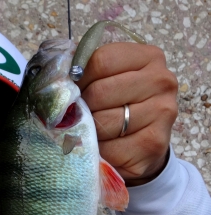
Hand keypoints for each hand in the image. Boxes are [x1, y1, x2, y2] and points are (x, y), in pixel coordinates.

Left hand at [76, 42, 177, 185]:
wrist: (145, 147)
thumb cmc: (121, 109)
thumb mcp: (109, 81)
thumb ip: (88, 71)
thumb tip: (57, 74)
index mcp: (149, 57)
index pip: (101, 60)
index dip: (79, 78)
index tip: (74, 91)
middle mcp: (161, 81)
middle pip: (100, 91)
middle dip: (82, 108)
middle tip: (79, 118)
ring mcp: (161, 113)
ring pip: (104, 122)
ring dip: (89, 132)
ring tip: (90, 134)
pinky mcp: (153, 144)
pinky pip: (111, 149)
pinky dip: (99, 152)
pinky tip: (102, 150)